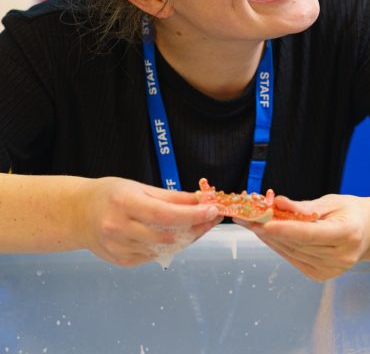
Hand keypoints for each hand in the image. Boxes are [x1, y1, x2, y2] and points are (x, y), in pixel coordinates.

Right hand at [74, 177, 221, 266]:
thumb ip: (171, 197)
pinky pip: (153, 256)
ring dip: (186, 238)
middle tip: (213, 217)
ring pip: (163, 249)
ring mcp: (118, 248)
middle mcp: (119, 229)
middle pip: (166, 235)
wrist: (77, 214)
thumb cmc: (111, 194)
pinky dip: (168, 246)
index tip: (213, 210)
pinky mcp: (121, 261)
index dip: (192, 215)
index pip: (165, 215)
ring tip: (198, 224)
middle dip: (195, 227)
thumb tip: (201, 200)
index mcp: (124, 204)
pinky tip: (175, 235)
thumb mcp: (139, 187)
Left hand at [235, 193, 369, 281]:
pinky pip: (295, 260)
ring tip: (252, 224)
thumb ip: (304, 207)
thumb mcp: (331, 201)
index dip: (284, 229)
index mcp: (347, 234)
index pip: (309, 234)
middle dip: (269, 231)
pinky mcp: (322, 276)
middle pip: (297, 245)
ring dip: (270, 239)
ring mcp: (332, 270)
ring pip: (292, 254)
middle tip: (247, 218)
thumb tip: (277, 202)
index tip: (261, 222)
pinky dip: (280, 247)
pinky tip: (268, 235)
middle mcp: (341, 256)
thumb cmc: (351, 211)